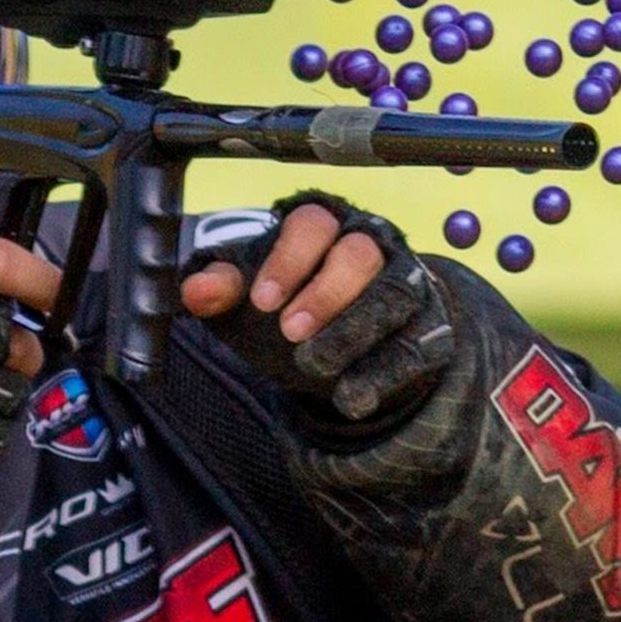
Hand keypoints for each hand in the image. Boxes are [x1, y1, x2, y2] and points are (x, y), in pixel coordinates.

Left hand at [181, 192, 454, 431]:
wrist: (342, 351)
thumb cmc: (287, 307)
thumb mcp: (247, 299)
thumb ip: (220, 290)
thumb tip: (191, 291)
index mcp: (322, 224)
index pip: (311, 223)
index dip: (288, 258)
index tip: (262, 301)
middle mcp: (371, 243)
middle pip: (359, 254)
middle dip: (325, 293)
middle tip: (290, 332)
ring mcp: (407, 282)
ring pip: (392, 296)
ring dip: (351, 332)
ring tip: (313, 365)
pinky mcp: (430, 328)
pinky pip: (416, 346)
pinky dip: (382, 374)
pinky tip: (349, 398)